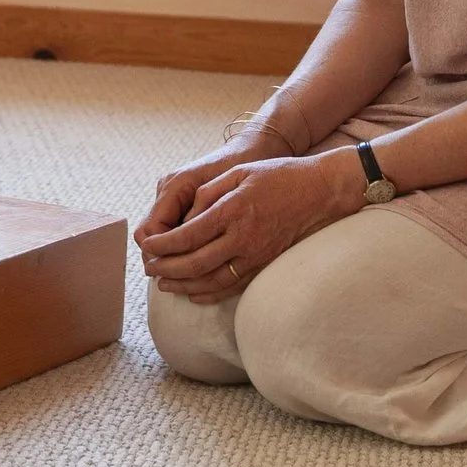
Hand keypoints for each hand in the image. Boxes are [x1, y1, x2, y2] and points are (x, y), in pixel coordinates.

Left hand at [138, 150, 360, 303]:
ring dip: (183, 285)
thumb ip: (208, 193)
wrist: (318, 192)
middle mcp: (243, 238)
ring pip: (211, 281)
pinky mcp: (263, 266)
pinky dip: (208, 294)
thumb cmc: (277, 177)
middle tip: (149, 268)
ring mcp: (254, 256)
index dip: (162, 244)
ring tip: (164, 283)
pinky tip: (193, 293)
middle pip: (194, 264)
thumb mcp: (238, 172)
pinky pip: (231, 287)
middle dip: (166, 268)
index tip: (147, 246)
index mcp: (233, 210)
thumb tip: (184, 219)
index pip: (187, 236)